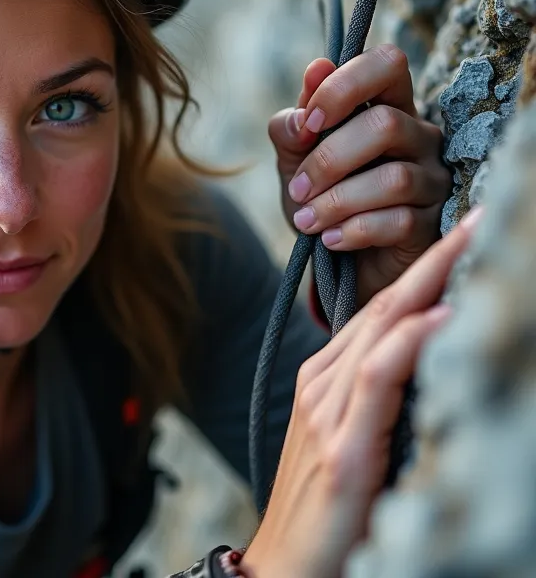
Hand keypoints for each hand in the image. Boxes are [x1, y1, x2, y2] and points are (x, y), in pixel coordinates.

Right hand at [240, 207, 480, 577]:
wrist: (282, 566)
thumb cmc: (322, 510)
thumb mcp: (347, 441)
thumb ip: (376, 399)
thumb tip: (430, 361)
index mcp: (322, 381)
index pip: (378, 311)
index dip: (422, 271)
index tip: (463, 233)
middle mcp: (321, 385)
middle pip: (382, 307)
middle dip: (433, 259)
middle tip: (476, 216)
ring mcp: (327, 413)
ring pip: (382, 329)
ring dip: (431, 282)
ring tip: (471, 244)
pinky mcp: (343, 448)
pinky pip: (380, 379)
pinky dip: (411, 342)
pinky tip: (442, 318)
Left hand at [267, 44, 451, 304]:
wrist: (338, 263)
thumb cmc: (320, 199)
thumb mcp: (294, 161)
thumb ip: (295, 123)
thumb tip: (314, 70)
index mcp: (387, 107)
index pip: (388, 64)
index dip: (345, 86)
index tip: (307, 123)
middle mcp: (419, 137)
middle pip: (386, 124)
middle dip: (328, 159)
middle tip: (296, 189)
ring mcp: (432, 180)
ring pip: (394, 178)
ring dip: (337, 201)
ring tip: (305, 221)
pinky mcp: (433, 224)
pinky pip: (400, 221)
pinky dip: (354, 230)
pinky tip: (329, 239)